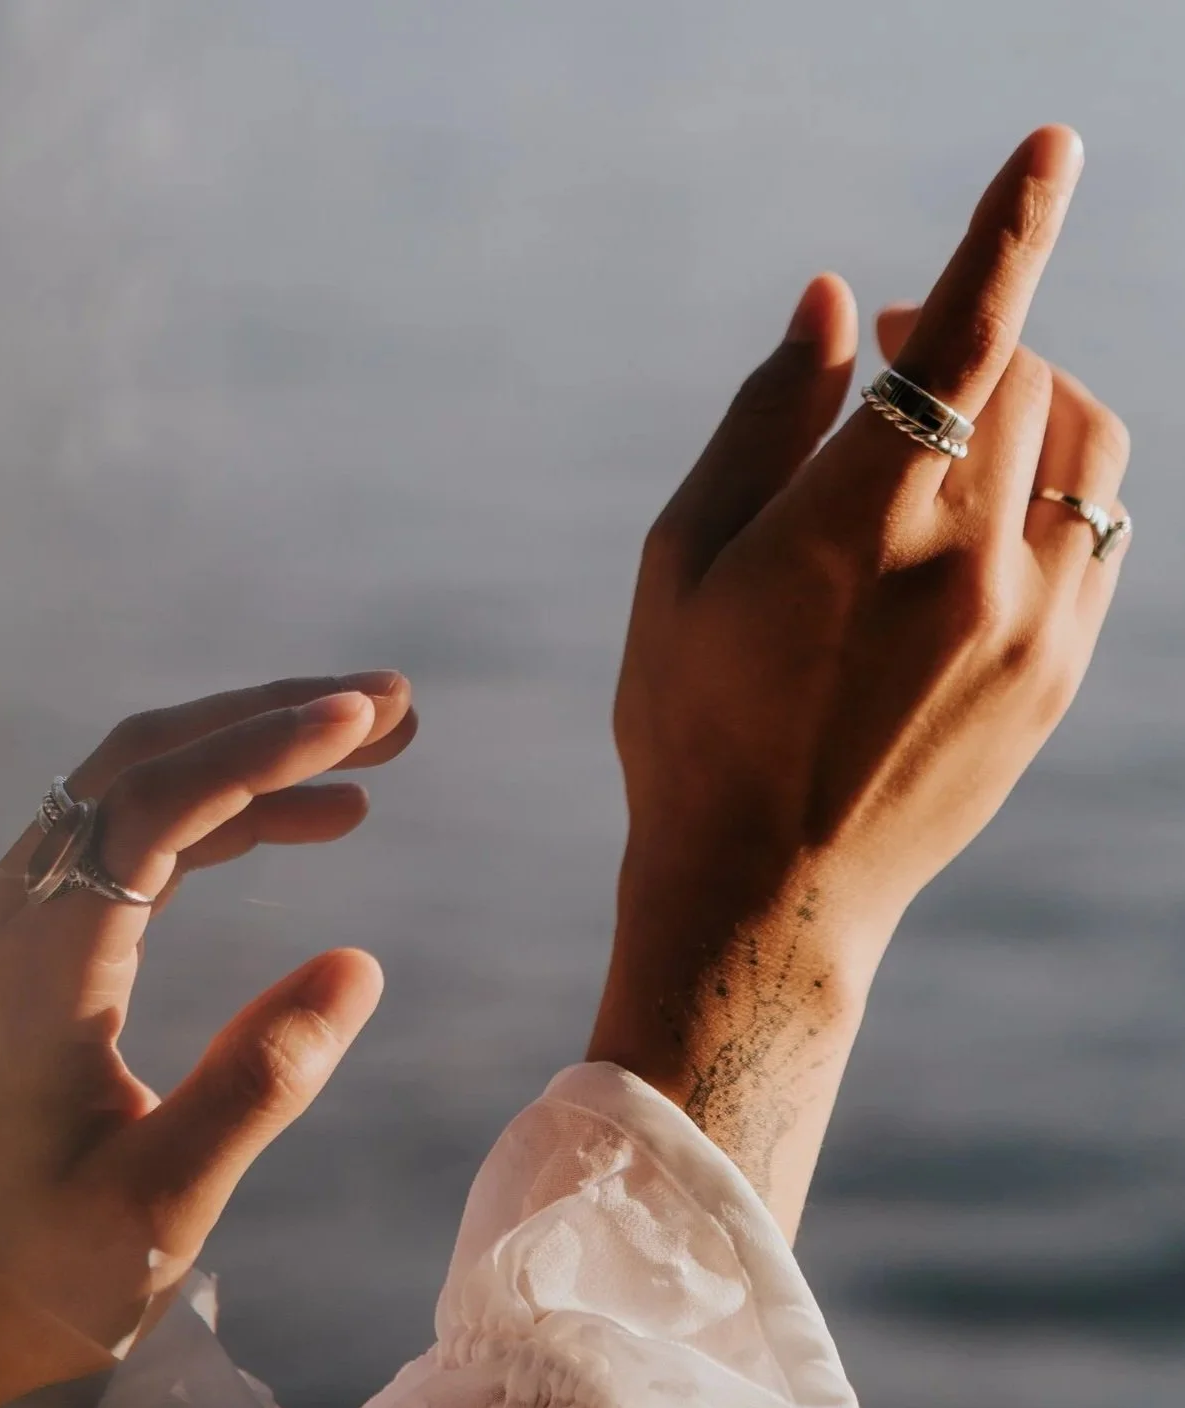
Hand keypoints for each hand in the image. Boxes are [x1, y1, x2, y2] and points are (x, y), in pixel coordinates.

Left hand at [0, 672, 414, 1407]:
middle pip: (143, 764)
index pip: (148, 809)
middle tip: (394, 707)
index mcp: (35, 969)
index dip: (257, 752)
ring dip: (255, 755)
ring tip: (378, 749)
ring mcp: (16, 917)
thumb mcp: (159, 1209)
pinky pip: (135, 838)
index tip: (359, 718)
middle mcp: (11, 914)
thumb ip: (256, 1086)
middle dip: (270, 720)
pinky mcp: (36, 937)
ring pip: (139, 787)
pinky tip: (310, 820)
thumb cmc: (34, 1274)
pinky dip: (227, 812)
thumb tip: (357, 966)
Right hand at [593, 126, 1128, 1230]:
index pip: (965, 335)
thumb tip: (836, 303)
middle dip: (961, 333)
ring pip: (1078, 438)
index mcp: (854, 522)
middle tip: (891, 358)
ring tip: (947, 432)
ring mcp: (1031, 619)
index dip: (1008, 226)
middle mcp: (966, 560)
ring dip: (1024, 395)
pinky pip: (1100, 522)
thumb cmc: (690, 726)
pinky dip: (1054, 476)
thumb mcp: (680, 568)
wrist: (765, 890)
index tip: (1052, 145)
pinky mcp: (1059, 669)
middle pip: (1017, 372)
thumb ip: (763, 421)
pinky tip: (984, 510)